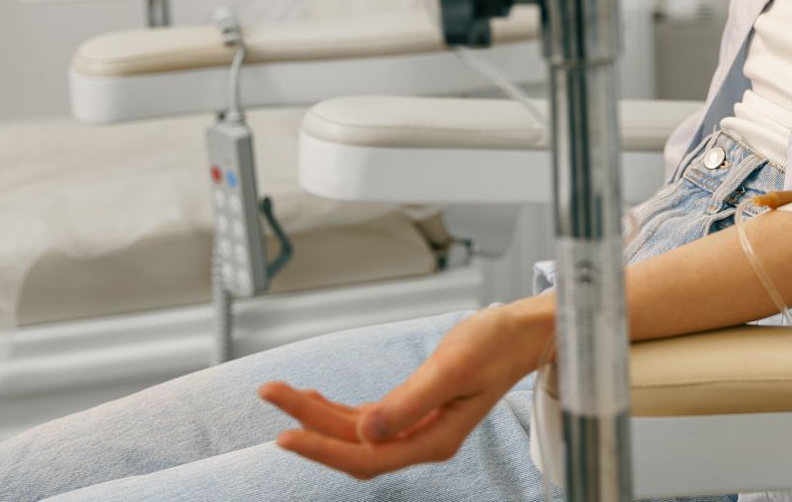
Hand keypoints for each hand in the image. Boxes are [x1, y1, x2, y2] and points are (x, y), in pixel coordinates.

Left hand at [259, 297, 554, 479]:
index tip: (285, 433)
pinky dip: (336, 411)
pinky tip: (314, 398)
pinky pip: (365, 421)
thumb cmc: (495, 345)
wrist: (520, 334)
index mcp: (434, 440)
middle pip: (354, 446)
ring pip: (355, 434)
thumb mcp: (453, 367)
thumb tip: (366, 433)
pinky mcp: (412, 412)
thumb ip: (410, 402)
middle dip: (309, 424)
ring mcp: (415, 429)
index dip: (323, 448)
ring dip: (317, 415)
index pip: (366, 456)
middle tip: (270, 393)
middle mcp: (421, 441)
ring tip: (280, 393)